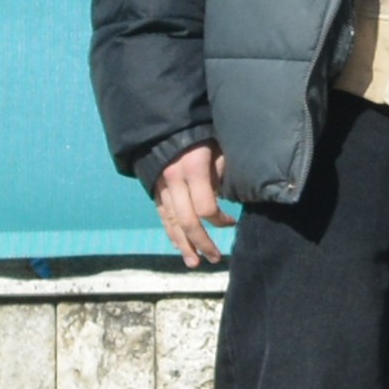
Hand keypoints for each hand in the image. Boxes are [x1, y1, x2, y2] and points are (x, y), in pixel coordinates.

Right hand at [148, 143, 230, 271]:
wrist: (169, 125)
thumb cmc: (204, 136)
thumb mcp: (219, 148)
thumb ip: (223, 173)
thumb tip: (229, 198)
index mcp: (192, 170)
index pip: (205, 207)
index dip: (220, 220)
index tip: (233, 222)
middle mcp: (173, 181)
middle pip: (187, 221)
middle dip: (201, 243)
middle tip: (216, 258)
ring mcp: (161, 187)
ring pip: (171, 223)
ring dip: (183, 245)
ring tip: (194, 263)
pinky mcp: (155, 190)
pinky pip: (162, 217)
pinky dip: (171, 233)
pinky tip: (180, 247)